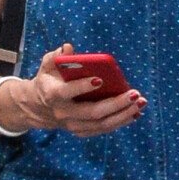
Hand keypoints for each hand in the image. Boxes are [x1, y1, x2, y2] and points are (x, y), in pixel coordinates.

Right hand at [3, 43, 146, 137]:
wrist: (38, 108)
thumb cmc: (48, 80)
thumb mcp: (47, 66)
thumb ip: (55, 56)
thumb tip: (67, 48)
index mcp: (53, 95)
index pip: (68, 92)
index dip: (83, 87)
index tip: (100, 79)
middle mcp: (63, 113)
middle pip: (92, 112)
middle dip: (115, 104)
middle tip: (134, 93)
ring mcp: (73, 125)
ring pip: (101, 124)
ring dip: (123, 114)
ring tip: (140, 102)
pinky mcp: (81, 131)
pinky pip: (103, 129)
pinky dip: (120, 122)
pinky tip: (135, 113)